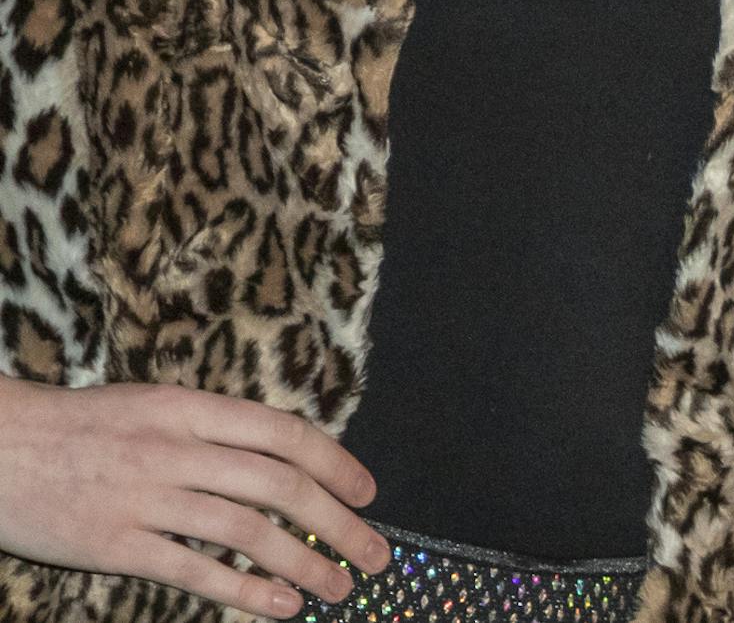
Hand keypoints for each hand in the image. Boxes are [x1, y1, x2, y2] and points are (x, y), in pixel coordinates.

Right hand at [0, 375, 389, 616]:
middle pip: (279, 485)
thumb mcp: (155, 406)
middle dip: (337, 523)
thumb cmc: (82, 428)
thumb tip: (280, 460)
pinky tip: (280, 605)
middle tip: (375, 554)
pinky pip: (193, 571)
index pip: (283, 433)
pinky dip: (244, 591)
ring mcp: (145, 498)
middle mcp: (175, 449)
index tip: (368, 494)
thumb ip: (212, 430)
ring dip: (303, 563)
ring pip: (246, 532)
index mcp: (190, 408)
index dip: (335, 463)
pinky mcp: (114, 546)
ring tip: (338, 588)